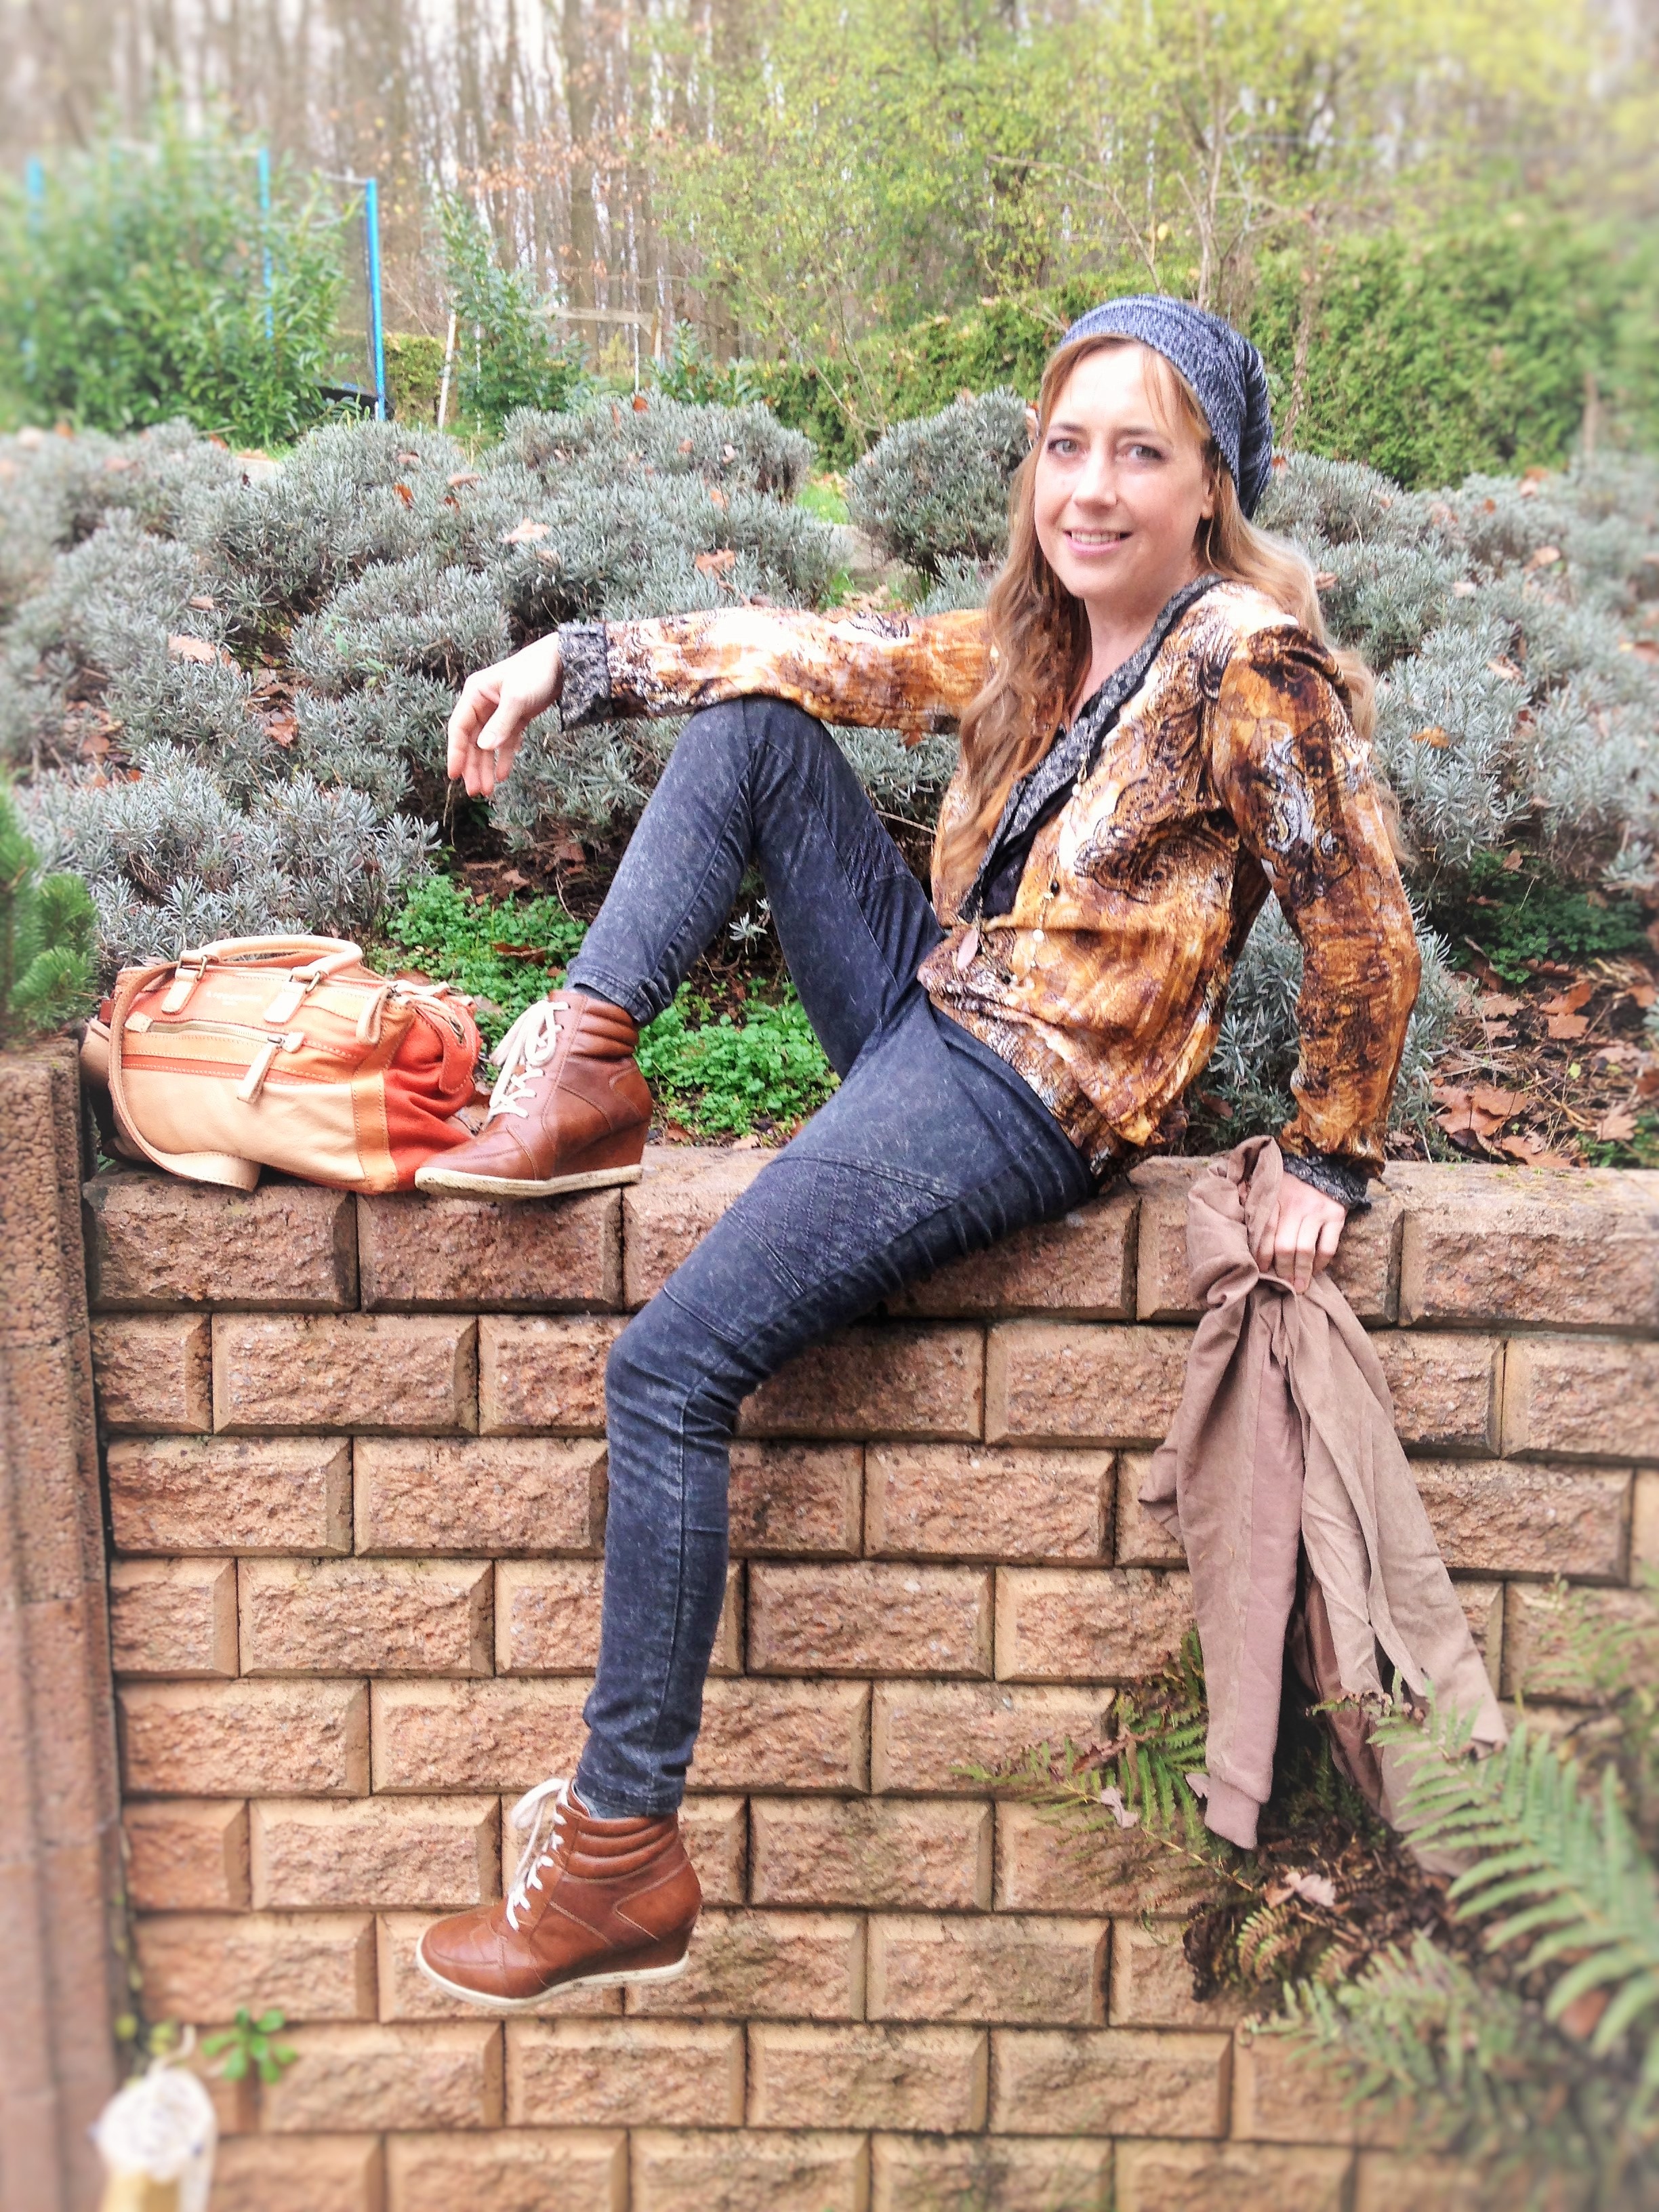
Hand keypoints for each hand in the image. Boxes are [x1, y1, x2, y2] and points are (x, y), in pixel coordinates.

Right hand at [446, 635, 564, 796]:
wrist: (562, 662)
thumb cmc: (536, 673)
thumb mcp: (517, 698)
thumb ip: (501, 724)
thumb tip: (484, 747)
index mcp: (475, 693)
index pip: (459, 727)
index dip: (455, 752)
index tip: (453, 775)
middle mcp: (483, 703)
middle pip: (472, 741)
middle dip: (473, 766)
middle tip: (474, 792)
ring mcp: (499, 712)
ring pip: (488, 745)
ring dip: (486, 767)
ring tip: (487, 791)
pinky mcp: (516, 717)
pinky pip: (506, 742)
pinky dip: (504, 758)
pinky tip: (502, 776)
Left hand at [1251, 1171, 1345, 1293]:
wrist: (1326, 1164)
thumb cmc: (1290, 1180)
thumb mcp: (1270, 1185)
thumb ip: (1254, 1200)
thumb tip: (1235, 1219)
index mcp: (1276, 1196)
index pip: (1265, 1230)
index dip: (1262, 1253)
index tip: (1261, 1270)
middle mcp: (1296, 1204)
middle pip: (1285, 1245)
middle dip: (1282, 1269)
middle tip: (1282, 1284)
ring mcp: (1317, 1210)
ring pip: (1305, 1249)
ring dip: (1301, 1272)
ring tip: (1299, 1286)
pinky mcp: (1336, 1216)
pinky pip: (1327, 1247)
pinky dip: (1321, 1263)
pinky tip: (1315, 1271)